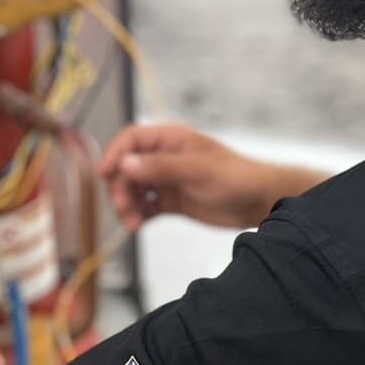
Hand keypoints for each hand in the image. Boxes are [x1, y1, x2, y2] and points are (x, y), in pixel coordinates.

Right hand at [99, 123, 276, 231]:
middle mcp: (165, 158)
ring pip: (132, 189)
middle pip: (126, 168)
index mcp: (171, 140)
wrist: (258, 202)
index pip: (131, 140)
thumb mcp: (197, 171)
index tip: (105, 175)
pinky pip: (144, 206)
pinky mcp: (171, 201)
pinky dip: (138, 215)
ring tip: (133, 223)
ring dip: (127, 205)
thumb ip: (161, 167)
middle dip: (120, 187)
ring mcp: (167, 180)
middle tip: (124, 208)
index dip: (114, 154)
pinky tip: (138, 225)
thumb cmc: (235, 178)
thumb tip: (126, 164)